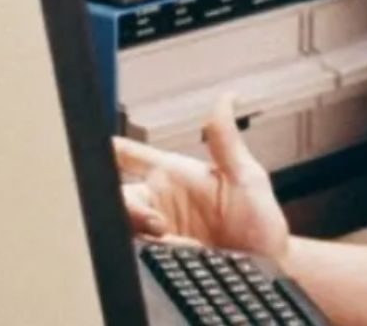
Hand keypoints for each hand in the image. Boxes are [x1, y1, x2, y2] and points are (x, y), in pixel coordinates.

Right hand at [113, 94, 290, 260]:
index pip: (129, 155)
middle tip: (154, 220)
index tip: (97, 149)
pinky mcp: (159, 259)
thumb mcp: (247, 178)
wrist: (269, 268)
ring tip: (165, 235)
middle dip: (125, 204)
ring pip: (123, 224)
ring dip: (137, 228)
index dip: (108, 149)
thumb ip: (227, 140)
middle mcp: (160, 201)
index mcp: (173, 174)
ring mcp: (157, 231)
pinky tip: (168, 251)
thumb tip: (227, 98)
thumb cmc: (259, 221)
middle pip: (119, 194)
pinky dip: (144, 252)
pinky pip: (135, 253)